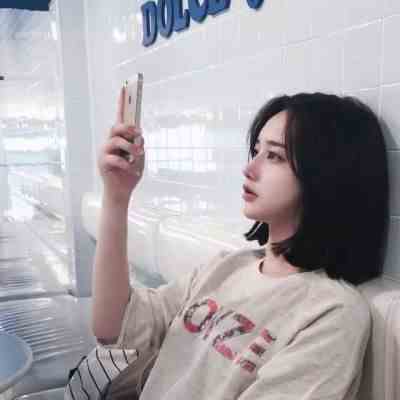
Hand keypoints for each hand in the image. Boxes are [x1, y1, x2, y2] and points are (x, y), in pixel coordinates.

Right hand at [97, 86, 144, 204]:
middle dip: (128, 129)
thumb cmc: (130, 173)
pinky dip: (127, 164)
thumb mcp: (139, 158)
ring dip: (130, 148)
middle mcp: (110, 142)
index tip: (126, 88)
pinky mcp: (102, 163)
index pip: (120, 118)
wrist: (122, 192)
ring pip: (115, 140)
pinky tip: (131, 170)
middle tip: (139, 136)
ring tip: (138, 156)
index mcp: (120, 139)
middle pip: (116, 127)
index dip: (122, 103)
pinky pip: (114, 158)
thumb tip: (139, 136)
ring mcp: (104, 152)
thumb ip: (139, 146)